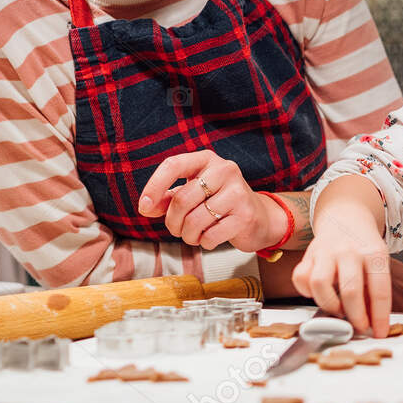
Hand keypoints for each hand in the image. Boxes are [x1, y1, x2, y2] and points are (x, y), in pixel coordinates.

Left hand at [136, 151, 284, 250]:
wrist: (259, 218)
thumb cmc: (220, 204)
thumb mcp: (194, 195)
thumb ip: (168, 198)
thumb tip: (146, 207)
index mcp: (207, 160)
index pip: (173, 165)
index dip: (154, 186)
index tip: (143, 207)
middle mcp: (224, 170)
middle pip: (182, 199)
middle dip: (172, 222)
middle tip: (176, 230)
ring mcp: (238, 192)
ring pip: (195, 220)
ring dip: (187, 235)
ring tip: (192, 236)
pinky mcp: (246, 215)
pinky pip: (211, 235)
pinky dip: (204, 242)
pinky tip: (209, 238)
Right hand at [292, 198, 393, 335]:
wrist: (346, 217)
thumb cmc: (363, 247)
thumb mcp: (378, 262)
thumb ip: (374, 290)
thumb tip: (372, 324)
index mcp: (374, 254)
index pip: (380, 291)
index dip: (379, 317)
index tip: (379, 333)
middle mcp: (349, 251)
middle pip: (350, 291)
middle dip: (355, 317)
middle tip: (358, 327)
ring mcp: (326, 251)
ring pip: (319, 284)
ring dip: (329, 305)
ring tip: (338, 310)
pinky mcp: (308, 254)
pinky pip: (300, 278)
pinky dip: (306, 292)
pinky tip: (318, 294)